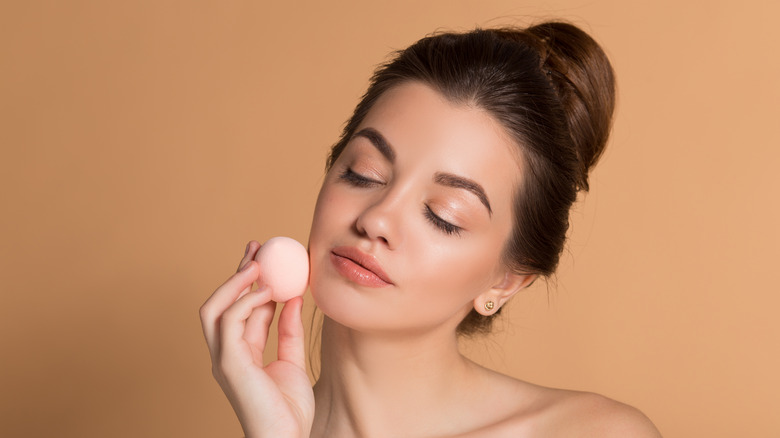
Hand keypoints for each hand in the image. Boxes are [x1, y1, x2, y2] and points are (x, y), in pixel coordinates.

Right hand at [200, 241, 313, 437]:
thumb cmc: (290, 409)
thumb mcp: (293, 360)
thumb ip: (290, 331)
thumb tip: (294, 297)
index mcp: (239, 353)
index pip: (240, 309)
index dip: (250, 282)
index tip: (266, 257)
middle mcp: (226, 353)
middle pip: (220, 303)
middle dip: (236, 273)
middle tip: (257, 247)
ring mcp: (223, 359)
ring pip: (215, 308)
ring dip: (236, 282)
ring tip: (259, 264)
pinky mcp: (228, 364)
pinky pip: (229, 322)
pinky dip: (245, 301)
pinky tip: (267, 290)